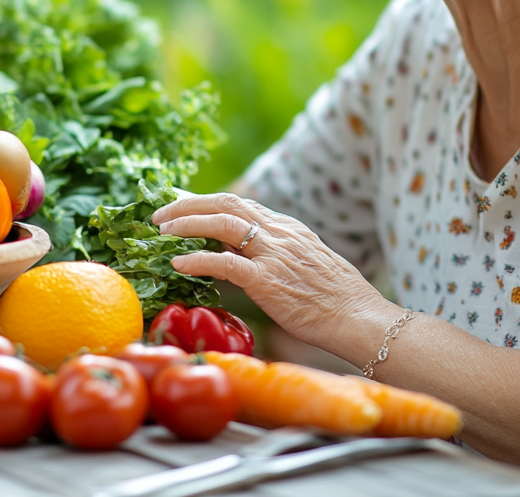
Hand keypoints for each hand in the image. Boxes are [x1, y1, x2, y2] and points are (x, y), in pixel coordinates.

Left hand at [152, 193, 386, 347]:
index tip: (182, 205)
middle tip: (160, 214)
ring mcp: (273, 254)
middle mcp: (279, 233)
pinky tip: (179, 265)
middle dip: (188, 205)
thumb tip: (245, 256)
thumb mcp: (308, 263)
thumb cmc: (338, 299)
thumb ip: (278, 253)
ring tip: (162, 232)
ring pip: (221, 223)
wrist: (359, 318)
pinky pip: (223, 263)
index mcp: (287, 228)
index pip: (239, 204)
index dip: (206, 202)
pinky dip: (197, 260)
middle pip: (225, 203)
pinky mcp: (267, 280)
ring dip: (186, 224)